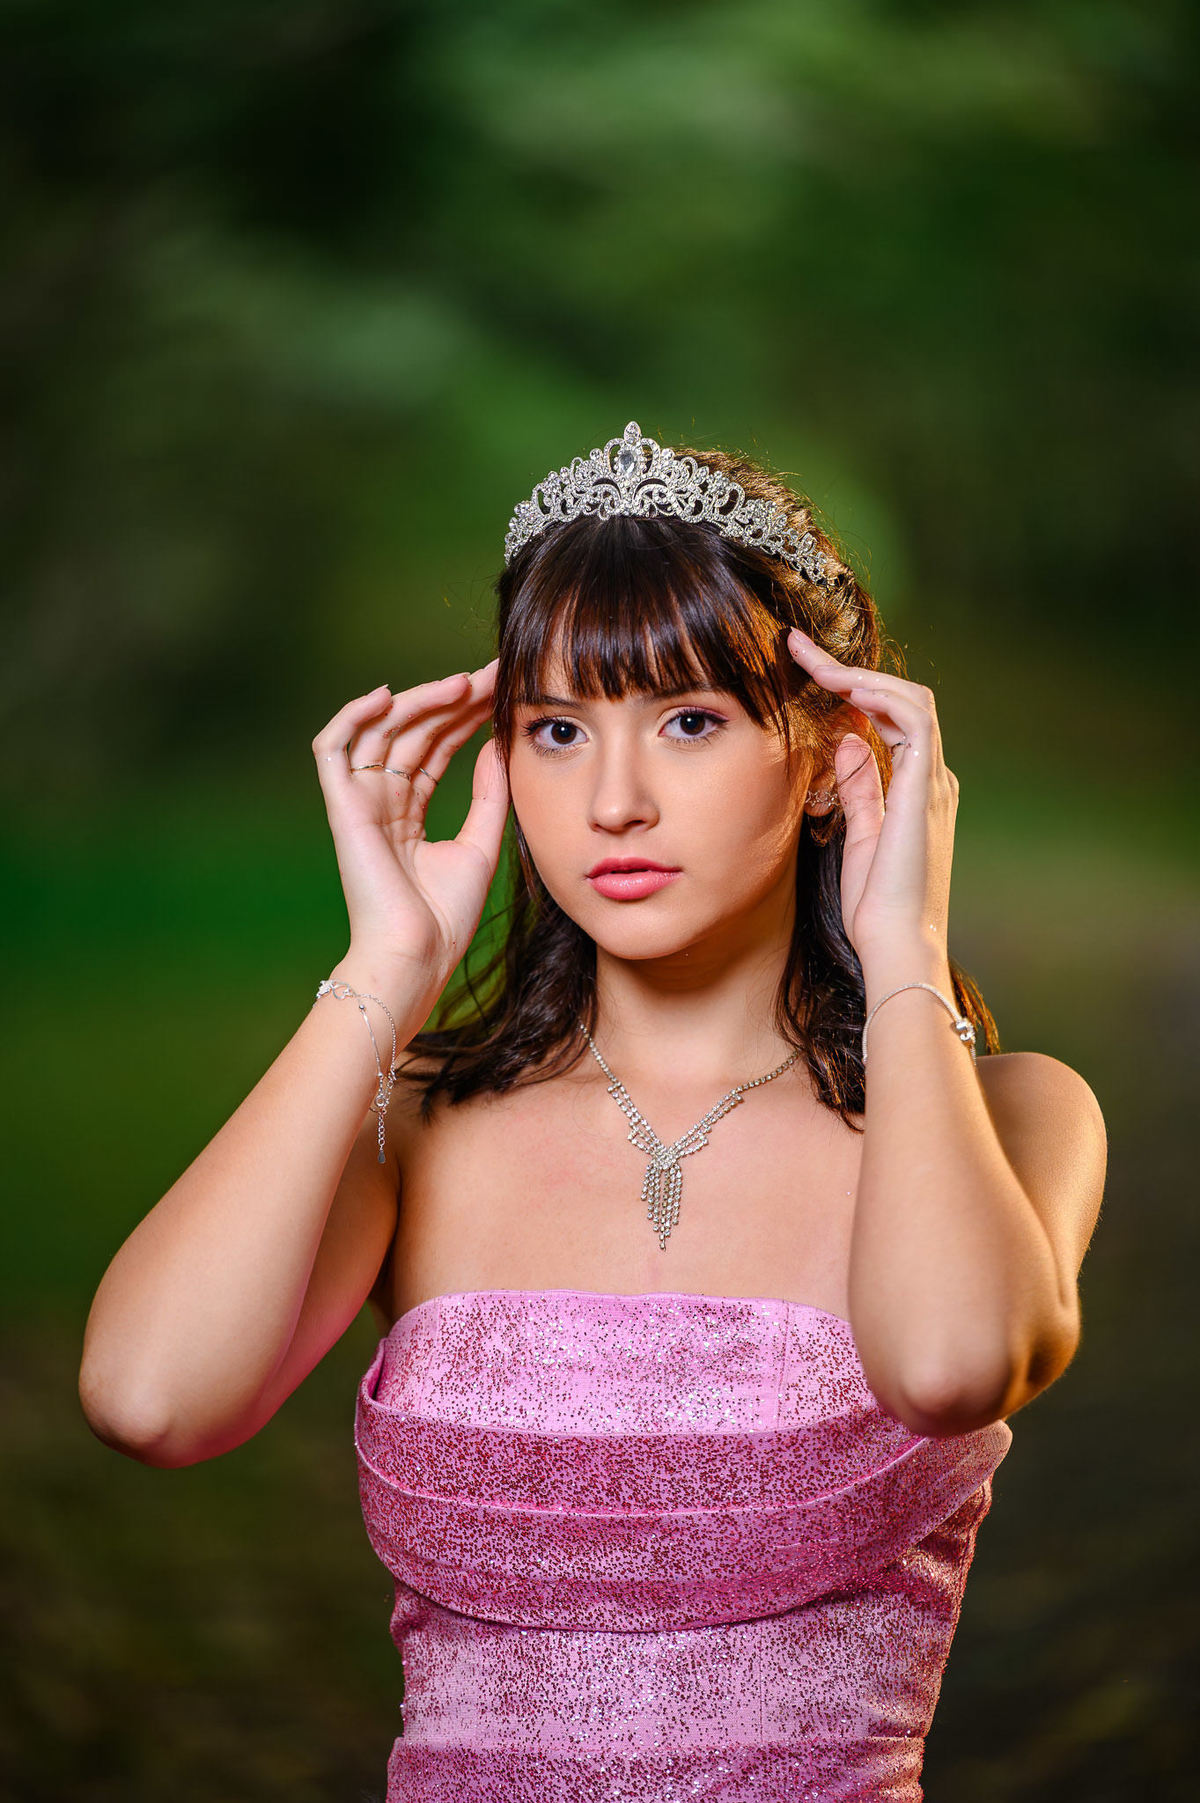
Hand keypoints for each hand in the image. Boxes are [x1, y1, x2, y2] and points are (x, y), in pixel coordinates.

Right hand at [311, 660, 508, 992]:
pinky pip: (333, 748)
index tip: (501, 690)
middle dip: (453, 701)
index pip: (436, 748)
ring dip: (420, 702)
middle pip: (414, 733)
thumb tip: (498, 743)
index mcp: (410, 813)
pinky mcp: (341, 807)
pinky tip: (388, 695)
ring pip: (382, 732)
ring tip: (463, 684)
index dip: (466, 717)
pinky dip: (353, 717)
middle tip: (492, 675)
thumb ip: (490, 794)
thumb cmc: (445, 916)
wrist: (417, 954)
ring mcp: (359, 802)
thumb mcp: (482, 844)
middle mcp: (382, 802)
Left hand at [785, 627, 959, 964]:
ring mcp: (932, 782)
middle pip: (900, 699)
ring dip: (859, 674)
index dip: (852, 691)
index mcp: (915, 791)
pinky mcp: (925, 788)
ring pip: (909, 699)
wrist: (898, 943)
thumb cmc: (876, 905)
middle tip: (799, 648)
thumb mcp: (857, 836)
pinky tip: (842, 689)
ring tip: (812, 660)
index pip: (890, 720)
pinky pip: (913, 719)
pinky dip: (880, 696)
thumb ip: (857, 787)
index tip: (806, 673)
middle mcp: (931, 779)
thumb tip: (847, 741)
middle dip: (851, 669)